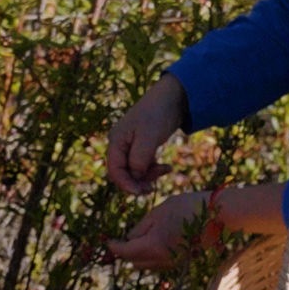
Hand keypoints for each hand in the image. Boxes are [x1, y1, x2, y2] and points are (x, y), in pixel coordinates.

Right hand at [107, 74, 187, 193]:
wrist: (173, 96)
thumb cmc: (159, 113)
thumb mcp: (149, 136)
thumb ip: (139, 158)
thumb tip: (134, 178)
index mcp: (117, 141)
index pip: (115, 170)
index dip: (126, 184)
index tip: (140, 192)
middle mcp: (121, 144)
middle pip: (124, 172)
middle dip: (137, 182)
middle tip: (153, 188)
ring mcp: (131, 145)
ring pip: (135, 170)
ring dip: (148, 176)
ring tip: (166, 170)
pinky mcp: (143, 146)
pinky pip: (144, 164)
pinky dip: (154, 169)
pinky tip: (167, 168)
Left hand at [107, 191, 209, 270]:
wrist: (219, 214)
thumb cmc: (188, 206)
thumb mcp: (160, 210)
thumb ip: (142, 226)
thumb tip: (130, 237)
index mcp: (153, 244)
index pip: (125, 251)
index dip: (114, 246)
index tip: (108, 241)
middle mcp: (162, 258)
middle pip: (135, 262)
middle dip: (127, 252)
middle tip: (124, 238)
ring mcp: (174, 262)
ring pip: (147, 264)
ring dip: (140, 255)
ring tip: (141, 238)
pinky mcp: (182, 261)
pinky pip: (160, 262)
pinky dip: (153, 255)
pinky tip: (156, 241)